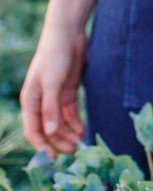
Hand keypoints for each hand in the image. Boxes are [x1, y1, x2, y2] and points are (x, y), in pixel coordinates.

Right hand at [20, 26, 86, 157]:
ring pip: (60, 122)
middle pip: (48, 128)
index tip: (52, 157)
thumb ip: (51, 107)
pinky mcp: (69, 90)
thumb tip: (50, 132)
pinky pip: (70, 112)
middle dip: (59, 141)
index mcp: (31, 101)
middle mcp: (42, 101)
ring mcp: (56, 96)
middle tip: (73, 151)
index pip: (33, 129)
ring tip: (80, 142)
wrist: (68, 34)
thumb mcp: (52, 82)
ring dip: (68, 133)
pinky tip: (82, 129)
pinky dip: (75, 121)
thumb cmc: (54, 56)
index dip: (41, 144)